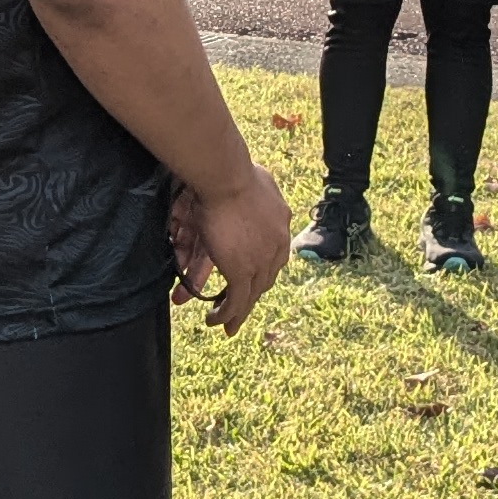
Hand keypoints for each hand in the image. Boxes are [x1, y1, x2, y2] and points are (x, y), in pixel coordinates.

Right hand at [169, 167, 291, 334]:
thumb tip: (262, 186)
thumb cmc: (232, 171)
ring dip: (238, 312)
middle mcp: (278, 245)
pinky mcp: (242, 271)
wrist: (226, 178)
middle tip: (241, 310)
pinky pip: (236, 300)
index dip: (263, 270)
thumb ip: (261, 189)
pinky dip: (227, 314)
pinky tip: (216, 322)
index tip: (253, 279)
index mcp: (281, 222)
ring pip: (251, 294)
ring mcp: (262, 260)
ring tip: (228, 327)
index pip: (275, 255)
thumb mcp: (257, 177)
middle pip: (265, 279)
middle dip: (252, 296)